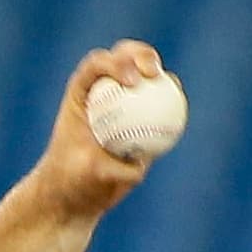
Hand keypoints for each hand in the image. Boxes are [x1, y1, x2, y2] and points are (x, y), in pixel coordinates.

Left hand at [32, 40, 165, 220]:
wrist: (75, 195)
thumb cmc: (71, 182)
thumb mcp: (84, 176)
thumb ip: (108, 168)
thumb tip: (137, 164)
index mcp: (80, 93)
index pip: (97, 66)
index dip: (116, 64)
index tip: (132, 82)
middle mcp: (100, 91)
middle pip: (122, 59)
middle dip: (139, 55)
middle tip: (153, 73)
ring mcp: (121, 103)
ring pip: (142, 78)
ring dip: (159, 75)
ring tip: (172, 83)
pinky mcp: (138, 119)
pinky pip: (156, 107)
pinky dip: (169, 103)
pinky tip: (180, 106)